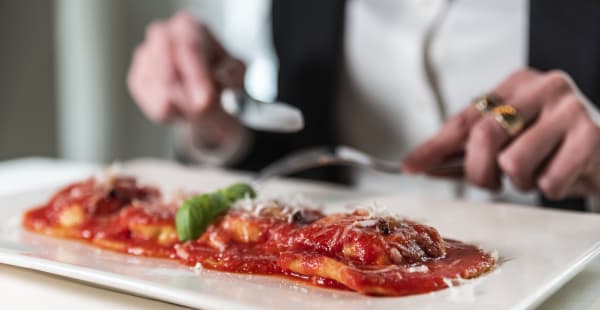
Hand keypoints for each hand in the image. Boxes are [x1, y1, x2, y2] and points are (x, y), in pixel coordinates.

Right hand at [127, 11, 244, 122]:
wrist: (206, 91)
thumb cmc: (221, 74)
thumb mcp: (236, 73)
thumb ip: (231, 76)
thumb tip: (219, 80)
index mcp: (188, 26)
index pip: (190, 48)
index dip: (197, 76)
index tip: (205, 100)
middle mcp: (162, 36)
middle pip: (165, 63)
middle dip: (183, 90)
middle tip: (201, 110)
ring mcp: (145, 56)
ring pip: (156, 87)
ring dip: (182, 105)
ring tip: (200, 109)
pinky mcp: (137, 80)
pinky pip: (151, 103)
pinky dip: (171, 113)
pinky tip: (185, 111)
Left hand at [402, 68, 599, 199]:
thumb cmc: (549, 147)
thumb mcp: (503, 142)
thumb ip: (462, 151)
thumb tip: (416, 165)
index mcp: (515, 85)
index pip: (463, 119)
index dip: (435, 148)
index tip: (412, 168)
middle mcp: (541, 88)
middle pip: (484, 136)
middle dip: (481, 172)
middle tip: (496, 179)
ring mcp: (568, 109)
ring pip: (513, 163)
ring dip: (521, 181)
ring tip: (537, 170)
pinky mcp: (591, 136)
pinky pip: (547, 181)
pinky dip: (548, 189)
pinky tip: (560, 174)